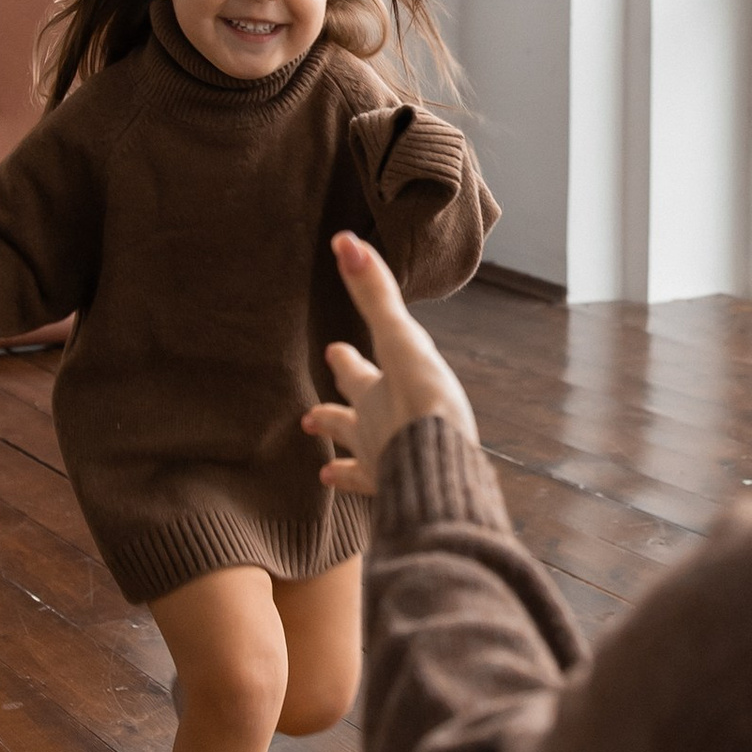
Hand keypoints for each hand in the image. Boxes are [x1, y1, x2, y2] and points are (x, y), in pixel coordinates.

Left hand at [303, 231, 479, 494]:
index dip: (345, 361)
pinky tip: (376, 509)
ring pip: (359, 465)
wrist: (440, 474)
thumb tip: (342, 242)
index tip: (331, 350)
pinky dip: (377, 500)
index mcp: (375, 398)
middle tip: (311, 417)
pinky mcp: (404, 498)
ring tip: (328, 473)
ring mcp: (386, 470)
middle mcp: (373, 434)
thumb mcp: (403, 343)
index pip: (355, 373)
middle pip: (347, 421)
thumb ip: (376, 295)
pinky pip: (385, 501)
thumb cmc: (424, 408)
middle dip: (333, 415)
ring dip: (345, 464)